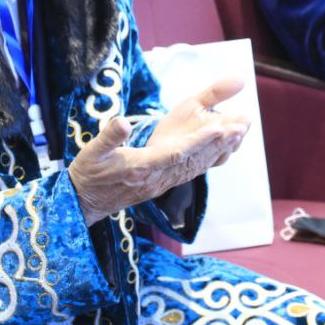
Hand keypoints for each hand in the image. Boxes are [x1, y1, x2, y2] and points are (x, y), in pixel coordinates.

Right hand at [68, 79, 250, 225]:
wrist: (85, 203)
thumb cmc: (87, 174)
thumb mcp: (91, 152)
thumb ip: (108, 137)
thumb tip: (123, 121)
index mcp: (141, 167)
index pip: (175, 153)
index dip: (198, 142)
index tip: (218, 128)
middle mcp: (156, 178)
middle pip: (193, 160)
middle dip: (217, 145)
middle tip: (240, 128)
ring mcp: (160, 184)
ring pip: (195, 167)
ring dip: (217, 151)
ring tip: (237, 135)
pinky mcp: (160, 186)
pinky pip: (189, 172)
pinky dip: (206, 160)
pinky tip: (218, 151)